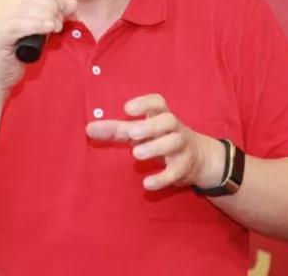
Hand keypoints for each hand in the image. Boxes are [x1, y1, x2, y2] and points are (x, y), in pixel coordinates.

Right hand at [0, 0, 77, 91]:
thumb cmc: (19, 48)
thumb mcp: (40, 25)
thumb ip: (55, 11)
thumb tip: (72, 2)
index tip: (58, 7)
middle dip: (51, 6)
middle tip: (58, 21)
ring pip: (25, 7)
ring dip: (47, 16)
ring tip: (54, 27)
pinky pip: (18, 25)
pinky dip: (37, 25)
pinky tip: (48, 29)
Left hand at [85, 93, 224, 190]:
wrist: (198, 158)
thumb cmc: (161, 139)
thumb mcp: (141, 132)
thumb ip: (116, 130)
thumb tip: (89, 128)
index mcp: (161, 116)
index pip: (158, 103)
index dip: (145, 103)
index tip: (127, 109)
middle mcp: (174, 129)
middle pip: (169, 120)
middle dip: (151, 126)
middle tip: (132, 133)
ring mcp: (181, 147)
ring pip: (175, 142)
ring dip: (156, 147)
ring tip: (136, 154)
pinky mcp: (184, 167)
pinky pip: (176, 171)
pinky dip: (162, 177)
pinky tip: (147, 183)